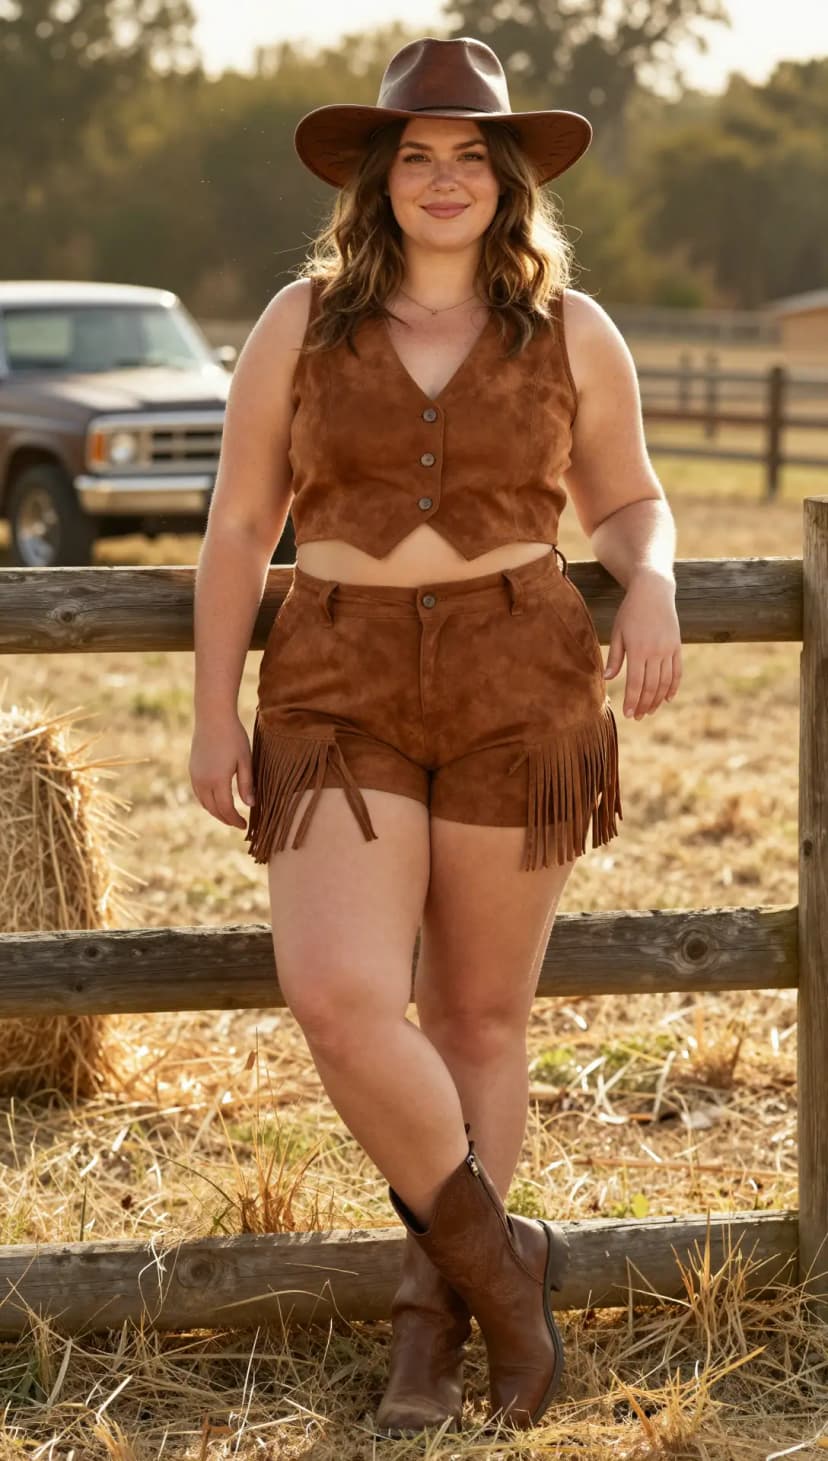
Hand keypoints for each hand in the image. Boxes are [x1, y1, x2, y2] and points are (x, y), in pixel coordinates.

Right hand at [189, 712, 254, 828]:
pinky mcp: (192, 770)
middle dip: (226, 819)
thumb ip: (247, 784)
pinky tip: (217, 800)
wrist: (212, 717)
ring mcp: (195, 776)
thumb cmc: (233, 737)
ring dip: (216, 812)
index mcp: (218, 781)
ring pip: (204, 803)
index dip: (235, 820)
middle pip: (213, 809)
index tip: (244, 825)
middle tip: (238, 823)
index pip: (226, 809)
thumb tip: (250, 805)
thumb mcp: (245, 760)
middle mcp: (203, 781)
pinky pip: (198, 793)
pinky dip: (208, 802)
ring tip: (229, 814)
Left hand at [603, 568, 681, 718]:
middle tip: (638, 717)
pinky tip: (668, 699)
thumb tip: (608, 678)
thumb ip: (614, 657)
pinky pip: (677, 672)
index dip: (633, 701)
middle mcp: (656, 652)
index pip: (636, 683)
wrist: (654, 591)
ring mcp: (669, 650)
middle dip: (645, 705)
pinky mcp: (677, 647)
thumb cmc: (630, 612)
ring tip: (650, 711)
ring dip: (658, 700)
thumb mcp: (618, 632)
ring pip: (665, 683)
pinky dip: (673, 687)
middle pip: (652, 687)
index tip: (628, 714)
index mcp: (638, 650)